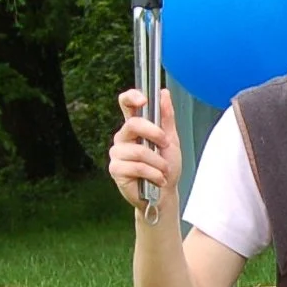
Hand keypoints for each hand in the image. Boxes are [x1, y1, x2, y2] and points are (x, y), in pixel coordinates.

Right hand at [108, 86, 181, 209]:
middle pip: (133, 125)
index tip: (144, 100)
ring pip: (139, 151)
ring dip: (158, 163)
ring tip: (163, 171)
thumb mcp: (171, 140)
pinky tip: (157, 180)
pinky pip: (137, 167)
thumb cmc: (166, 166)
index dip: (131, 97)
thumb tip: (164, 93)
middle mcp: (123, 137)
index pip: (126, 104)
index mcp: (135, 127)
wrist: (164, 193)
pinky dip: (153, 174)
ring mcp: (117, 153)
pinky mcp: (115, 169)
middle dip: (155, 134)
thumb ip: (167, 118)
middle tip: (166, 145)